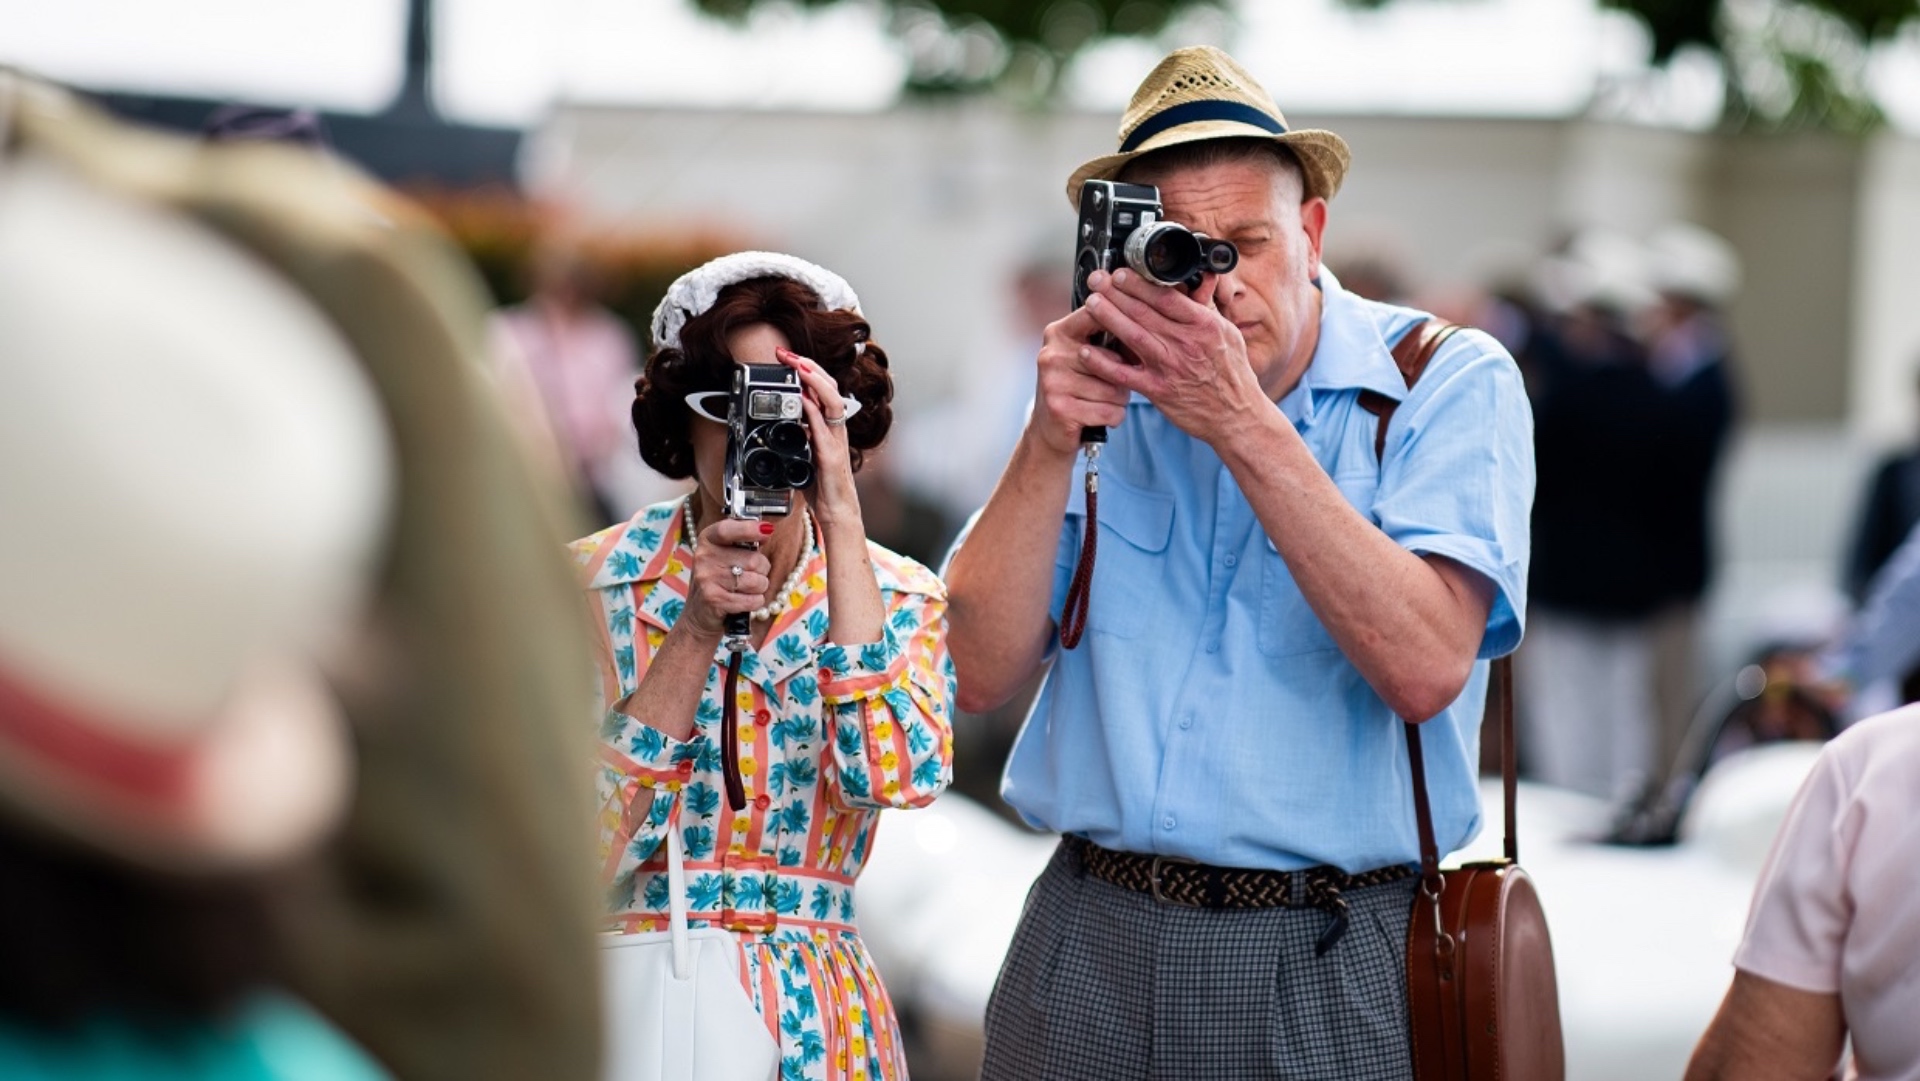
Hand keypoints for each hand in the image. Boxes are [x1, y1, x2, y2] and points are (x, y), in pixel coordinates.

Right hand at [680, 517, 775, 637]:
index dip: (749, 529)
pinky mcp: (715, 600)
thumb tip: (766, 530)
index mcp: (707, 540)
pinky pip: (753, 600)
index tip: (767, 530)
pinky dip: (755, 602)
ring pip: (757, 581)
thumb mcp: (724, 554)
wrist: (699, 614)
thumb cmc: (719, 579)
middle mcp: (704, 558)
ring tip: (746, 588)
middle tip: (751, 574)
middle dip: (762, 569)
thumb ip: (743, 541)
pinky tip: (744, 600)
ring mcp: (707, 579)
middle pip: (754, 560)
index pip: (727, 530)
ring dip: (760, 587)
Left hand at [775, 347, 860, 526]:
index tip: (788, 358)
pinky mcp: (831, 455)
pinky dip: (812, 410)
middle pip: (829, 387)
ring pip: (831, 400)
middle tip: (787, 353)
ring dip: (813, 380)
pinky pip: (823, 427)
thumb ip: (801, 436)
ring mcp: (835, 440)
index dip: (808, 370)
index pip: (823, 389)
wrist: (838, 513)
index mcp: (830, 427)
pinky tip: (803, 398)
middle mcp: (836, 429)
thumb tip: (790, 423)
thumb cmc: (824, 487)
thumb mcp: (807, 454)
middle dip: (808, 366)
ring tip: (798, 366)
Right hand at [1027, 304, 1133, 456]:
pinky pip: (1110, 411)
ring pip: (1115, 390)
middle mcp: (1053, 355)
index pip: (1097, 316)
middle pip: (1113, 361)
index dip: (1122, 323)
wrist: (1047, 430)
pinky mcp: (1061, 409)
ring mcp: (1054, 382)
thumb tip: (1147, 321)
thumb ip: (1107, 336)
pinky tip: (1100, 416)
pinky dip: (1114, 417)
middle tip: (1111, 385)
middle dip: (1122, 377)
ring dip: (1118, 400)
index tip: (1137, 334)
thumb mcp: (1084, 356)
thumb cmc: (1076, 387)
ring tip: (1102, 402)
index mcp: (1058, 334)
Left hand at [1079, 268, 1265, 445]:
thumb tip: (1201, 279)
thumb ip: (1207, 307)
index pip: (1166, 297)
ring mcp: (1170, 367)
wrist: (1236, 415)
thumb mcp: (1228, 333)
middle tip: (1096, 279)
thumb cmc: (1233, 374)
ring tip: (1091, 302)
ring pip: (1133, 336)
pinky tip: (1086, 351)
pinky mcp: (1158, 390)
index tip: (1121, 273)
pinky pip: (1125, 374)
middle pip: (1144, 312)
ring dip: (1108, 317)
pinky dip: (1104, 363)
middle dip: (1116, 293)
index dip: (1139, 283)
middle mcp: (1185, 343)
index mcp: (1203, 325)